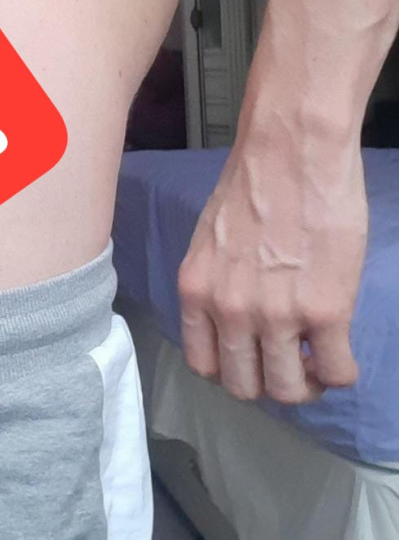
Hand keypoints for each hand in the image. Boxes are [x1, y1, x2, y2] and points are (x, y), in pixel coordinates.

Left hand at [177, 128, 366, 403]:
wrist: (292, 150)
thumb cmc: (255, 183)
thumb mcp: (212, 240)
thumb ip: (219, 284)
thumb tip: (237, 317)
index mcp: (197, 290)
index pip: (203, 364)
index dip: (232, 370)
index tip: (252, 359)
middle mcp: (230, 309)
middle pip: (244, 386)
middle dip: (269, 382)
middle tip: (291, 363)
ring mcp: (277, 315)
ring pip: (288, 390)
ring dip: (307, 383)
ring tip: (318, 360)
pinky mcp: (326, 311)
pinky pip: (337, 372)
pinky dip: (341, 372)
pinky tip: (342, 351)